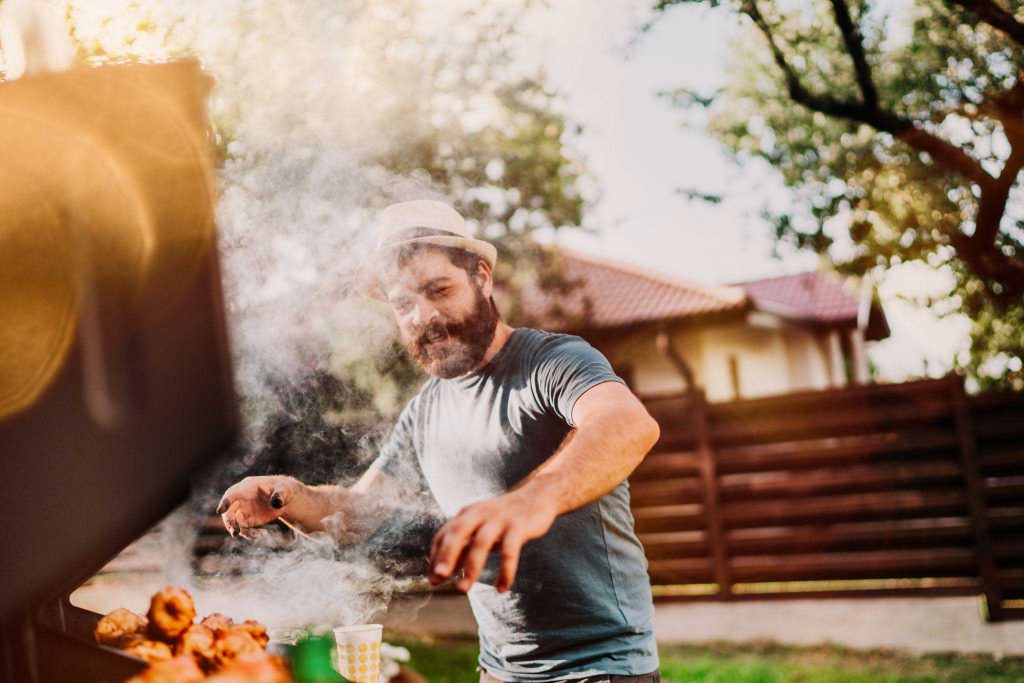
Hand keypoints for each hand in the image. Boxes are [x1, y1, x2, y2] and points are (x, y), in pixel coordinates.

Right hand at [216, 475, 300, 539]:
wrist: (284, 498)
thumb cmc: (282, 488)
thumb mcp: (284, 489)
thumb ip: (280, 495)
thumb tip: (276, 503)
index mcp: (246, 487)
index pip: (232, 494)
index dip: (225, 502)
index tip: (220, 511)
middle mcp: (240, 500)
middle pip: (229, 512)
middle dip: (230, 522)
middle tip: (235, 533)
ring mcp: (243, 511)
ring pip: (235, 523)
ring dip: (242, 532)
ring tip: (258, 536)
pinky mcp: (248, 521)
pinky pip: (244, 530)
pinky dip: (251, 534)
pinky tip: (263, 534)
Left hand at [429, 491, 557, 592]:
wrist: (537, 496)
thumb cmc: (504, 518)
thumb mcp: (480, 529)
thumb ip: (462, 548)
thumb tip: (440, 573)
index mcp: (468, 513)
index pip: (445, 533)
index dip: (436, 555)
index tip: (433, 579)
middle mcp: (480, 513)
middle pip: (458, 532)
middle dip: (446, 555)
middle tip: (438, 578)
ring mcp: (500, 519)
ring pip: (481, 542)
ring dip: (470, 567)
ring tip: (463, 590)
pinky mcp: (519, 526)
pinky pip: (510, 550)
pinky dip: (505, 571)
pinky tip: (501, 589)